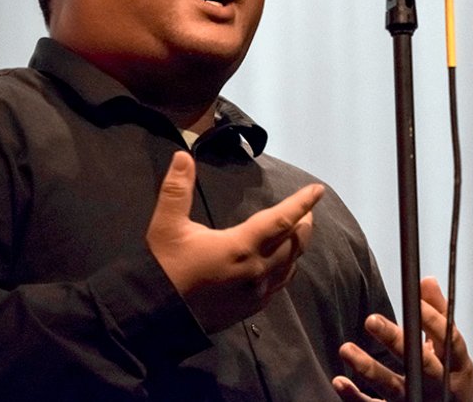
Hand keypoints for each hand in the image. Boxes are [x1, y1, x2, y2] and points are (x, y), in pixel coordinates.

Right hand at [146, 151, 322, 332]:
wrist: (154, 317)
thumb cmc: (164, 269)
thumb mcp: (166, 226)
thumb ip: (177, 189)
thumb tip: (183, 156)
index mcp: (241, 246)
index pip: (282, 220)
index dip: (302, 203)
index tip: (318, 190)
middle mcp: (257, 270)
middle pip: (295, 243)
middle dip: (304, 223)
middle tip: (308, 209)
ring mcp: (257, 292)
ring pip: (290, 264)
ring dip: (297, 245)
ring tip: (298, 230)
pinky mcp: (251, 307)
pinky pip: (280, 283)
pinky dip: (287, 266)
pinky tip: (283, 262)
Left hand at [332, 277, 472, 401]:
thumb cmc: (450, 373)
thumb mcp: (451, 345)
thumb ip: (439, 312)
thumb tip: (427, 281)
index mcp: (457, 364)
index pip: (448, 339)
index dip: (432, 320)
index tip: (415, 301)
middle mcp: (438, 385)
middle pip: (419, 364)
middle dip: (396, 341)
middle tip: (371, 320)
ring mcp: (418, 401)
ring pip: (393, 387)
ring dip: (368, 368)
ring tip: (346, 349)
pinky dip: (355, 397)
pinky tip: (341, 381)